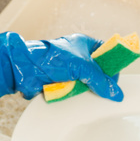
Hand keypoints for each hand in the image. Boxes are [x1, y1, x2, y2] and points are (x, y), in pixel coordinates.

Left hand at [0, 32, 123, 102]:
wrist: (23, 69)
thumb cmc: (49, 58)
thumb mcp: (81, 66)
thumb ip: (100, 79)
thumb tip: (116, 93)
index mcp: (84, 44)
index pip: (106, 53)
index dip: (112, 65)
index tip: (116, 78)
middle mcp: (78, 56)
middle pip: (98, 72)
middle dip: (99, 81)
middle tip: (102, 89)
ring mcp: (70, 71)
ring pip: (87, 84)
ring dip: (85, 89)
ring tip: (82, 90)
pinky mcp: (62, 83)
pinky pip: (76, 93)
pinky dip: (75, 96)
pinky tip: (73, 96)